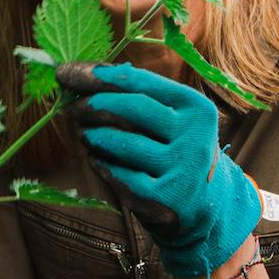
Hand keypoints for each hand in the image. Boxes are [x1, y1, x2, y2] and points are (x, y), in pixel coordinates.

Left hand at [57, 61, 259, 278]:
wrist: (210, 205)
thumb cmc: (180, 152)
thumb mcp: (176, 120)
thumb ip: (141, 97)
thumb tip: (87, 75)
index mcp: (196, 108)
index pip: (140, 82)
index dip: (98, 76)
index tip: (67, 73)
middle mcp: (194, 136)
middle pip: (131, 108)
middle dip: (92, 104)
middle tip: (70, 106)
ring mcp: (182, 169)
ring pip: (124, 142)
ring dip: (94, 136)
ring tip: (83, 133)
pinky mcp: (165, 198)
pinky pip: (121, 175)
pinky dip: (103, 164)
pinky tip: (96, 160)